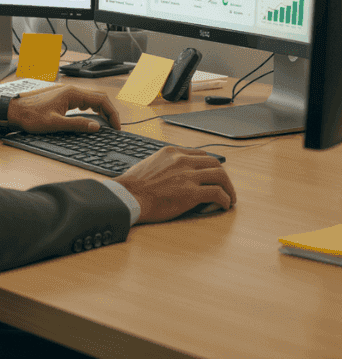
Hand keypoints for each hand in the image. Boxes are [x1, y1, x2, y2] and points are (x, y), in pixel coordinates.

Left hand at [6, 85, 120, 133]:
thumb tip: (96, 126)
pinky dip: (92, 109)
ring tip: (107, 124)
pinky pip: (83, 101)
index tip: (116, 126)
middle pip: (99, 98)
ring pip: (92, 99)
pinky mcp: (63, 98)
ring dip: (102, 110)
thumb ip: (77, 124)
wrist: (14, 111)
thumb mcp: (55, 123)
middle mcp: (71, 90)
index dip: (112, 114)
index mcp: (72, 93)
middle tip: (115, 127)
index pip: (101, 100)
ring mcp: (67, 93)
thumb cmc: (31, 116)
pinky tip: (92, 118)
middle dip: (110, 112)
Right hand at [115, 146, 236, 223]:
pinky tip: (224, 205)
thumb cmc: (133, 185)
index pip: (201, 155)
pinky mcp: (191, 193)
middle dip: (223, 176)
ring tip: (230, 198)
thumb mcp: (150, 164)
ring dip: (229, 188)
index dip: (210, 167)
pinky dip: (225, 199)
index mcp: (172, 152)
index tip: (212, 176)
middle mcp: (182, 160)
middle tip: (225, 188)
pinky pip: (217, 193)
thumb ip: (165, 165)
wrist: (128, 196)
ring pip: (220, 176)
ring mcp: (188, 176)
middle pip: (215, 163)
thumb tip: (173, 174)